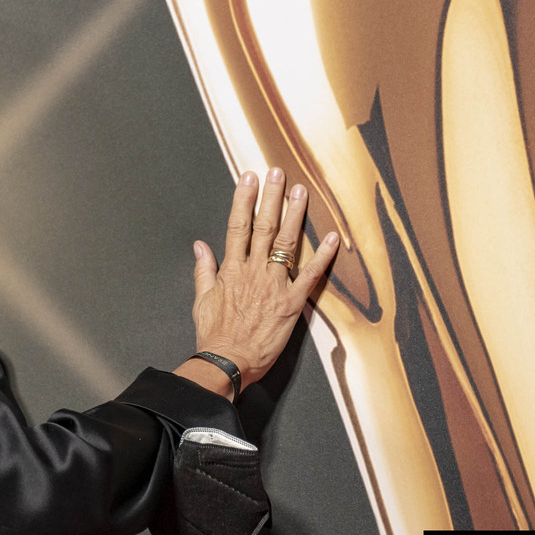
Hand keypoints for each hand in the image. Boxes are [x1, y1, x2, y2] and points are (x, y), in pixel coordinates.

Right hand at [190, 168, 338, 388]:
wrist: (227, 363)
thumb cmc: (214, 336)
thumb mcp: (201, 300)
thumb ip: (204, 270)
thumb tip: (200, 246)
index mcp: (231, 270)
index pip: (237, 226)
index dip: (243, 200)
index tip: (248, 178)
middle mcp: (253, 272)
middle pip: (262, 226)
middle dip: (270, 197)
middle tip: (277, 172)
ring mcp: (273, 286)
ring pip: (285, 242)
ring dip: (294, 214)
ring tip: (301, 190)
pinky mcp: (291, 304)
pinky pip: (310, 275)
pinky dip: (322, 255)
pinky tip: (334, 237)